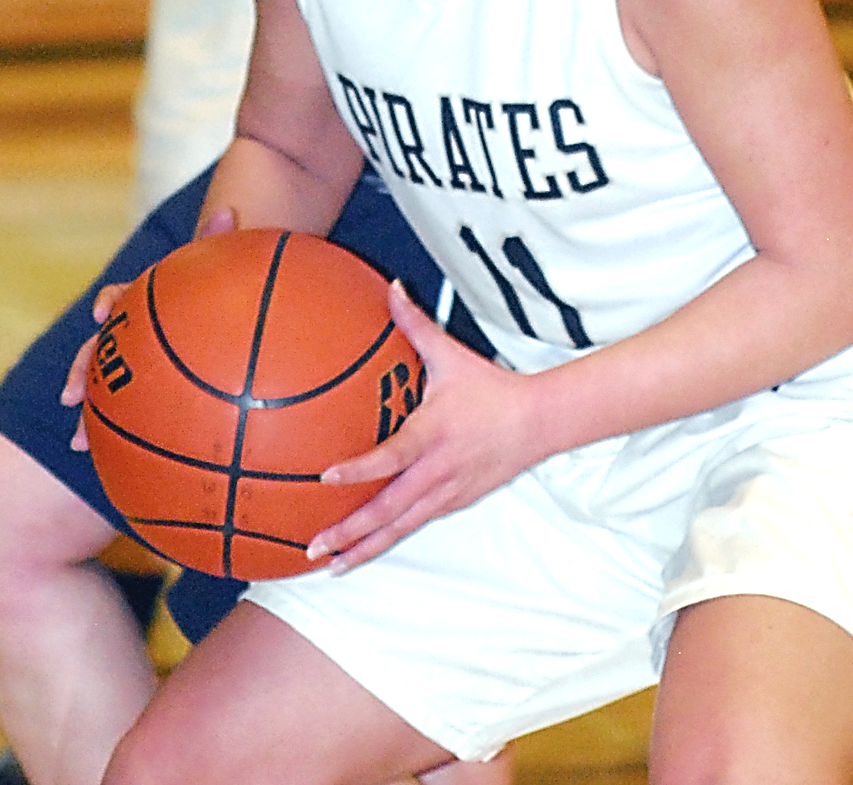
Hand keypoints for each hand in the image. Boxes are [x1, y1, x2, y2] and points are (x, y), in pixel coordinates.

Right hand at [63, 211, 234, 448]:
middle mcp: (136, 331)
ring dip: (92, 414)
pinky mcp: (146, 390)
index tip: (103, 311)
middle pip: (102, 348)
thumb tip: (227, 210)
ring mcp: (137, 362)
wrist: (228, 313)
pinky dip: (123, 439)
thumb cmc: (224, 293)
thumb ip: (217, 244)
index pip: (124, 296)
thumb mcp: (224, 270)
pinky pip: (131, 415)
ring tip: (80, 445)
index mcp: (150, 301)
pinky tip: (120, 470)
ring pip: (106, 385)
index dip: (112, 302)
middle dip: (82, 373)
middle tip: (71, 398)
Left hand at [306, 284, 536, 571]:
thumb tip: (391, 288)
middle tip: (315, 546)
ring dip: (364, 547)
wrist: (537, 423)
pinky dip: (386, 539)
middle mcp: (436, 470)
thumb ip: (415, 324)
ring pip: (399, 528)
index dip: (360, 468)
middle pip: (388, 509)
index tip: (326, 476)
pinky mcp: (452, 504)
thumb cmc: (491, 388)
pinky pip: (412, 525)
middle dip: (350, 531)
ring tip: (330, 564)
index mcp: (432, 433)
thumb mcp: (450, 355)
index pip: (392, 455)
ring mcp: (445, 493)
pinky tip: (362, 550)